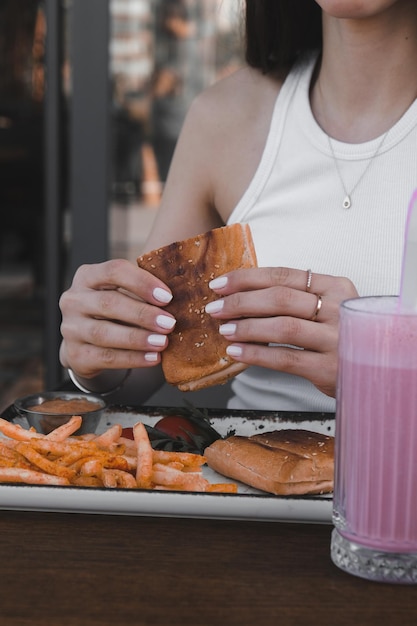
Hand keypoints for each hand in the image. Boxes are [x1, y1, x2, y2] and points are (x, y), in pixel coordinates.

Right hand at [59, 259, 175, 378]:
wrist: (88, 344)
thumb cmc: (114, 312)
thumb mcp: (123, 294)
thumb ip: (144, 292)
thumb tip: (183, 296)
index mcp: (87, 276)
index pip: (114, 271)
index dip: (142, 282)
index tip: (167, 296)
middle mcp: (73, 300)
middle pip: (109, 303)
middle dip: (143, 314)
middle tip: (170, 323)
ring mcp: (70, 328)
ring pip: (105, 333)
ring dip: (138, 338)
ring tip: (162, 342)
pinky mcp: (75, 354)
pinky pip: (106, 357)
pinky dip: (132, 359)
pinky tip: (152, 358)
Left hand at [205, 266, 357, 397]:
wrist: (376, 372)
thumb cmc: (340, 337)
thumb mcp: (327, 310)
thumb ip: (295, 299)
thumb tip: (240, 296)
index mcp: (336, 287)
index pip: (284, 275)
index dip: (247, 278)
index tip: (219, 284)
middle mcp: (339, 309)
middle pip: (280, 298)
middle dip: (241, 301)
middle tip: (214, 307)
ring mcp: (337, 339)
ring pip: (282, 326)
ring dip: (246, 326)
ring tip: (224, 329)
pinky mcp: (330, 368)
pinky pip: (286, 358)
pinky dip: (256, 354)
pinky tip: (236, 351)